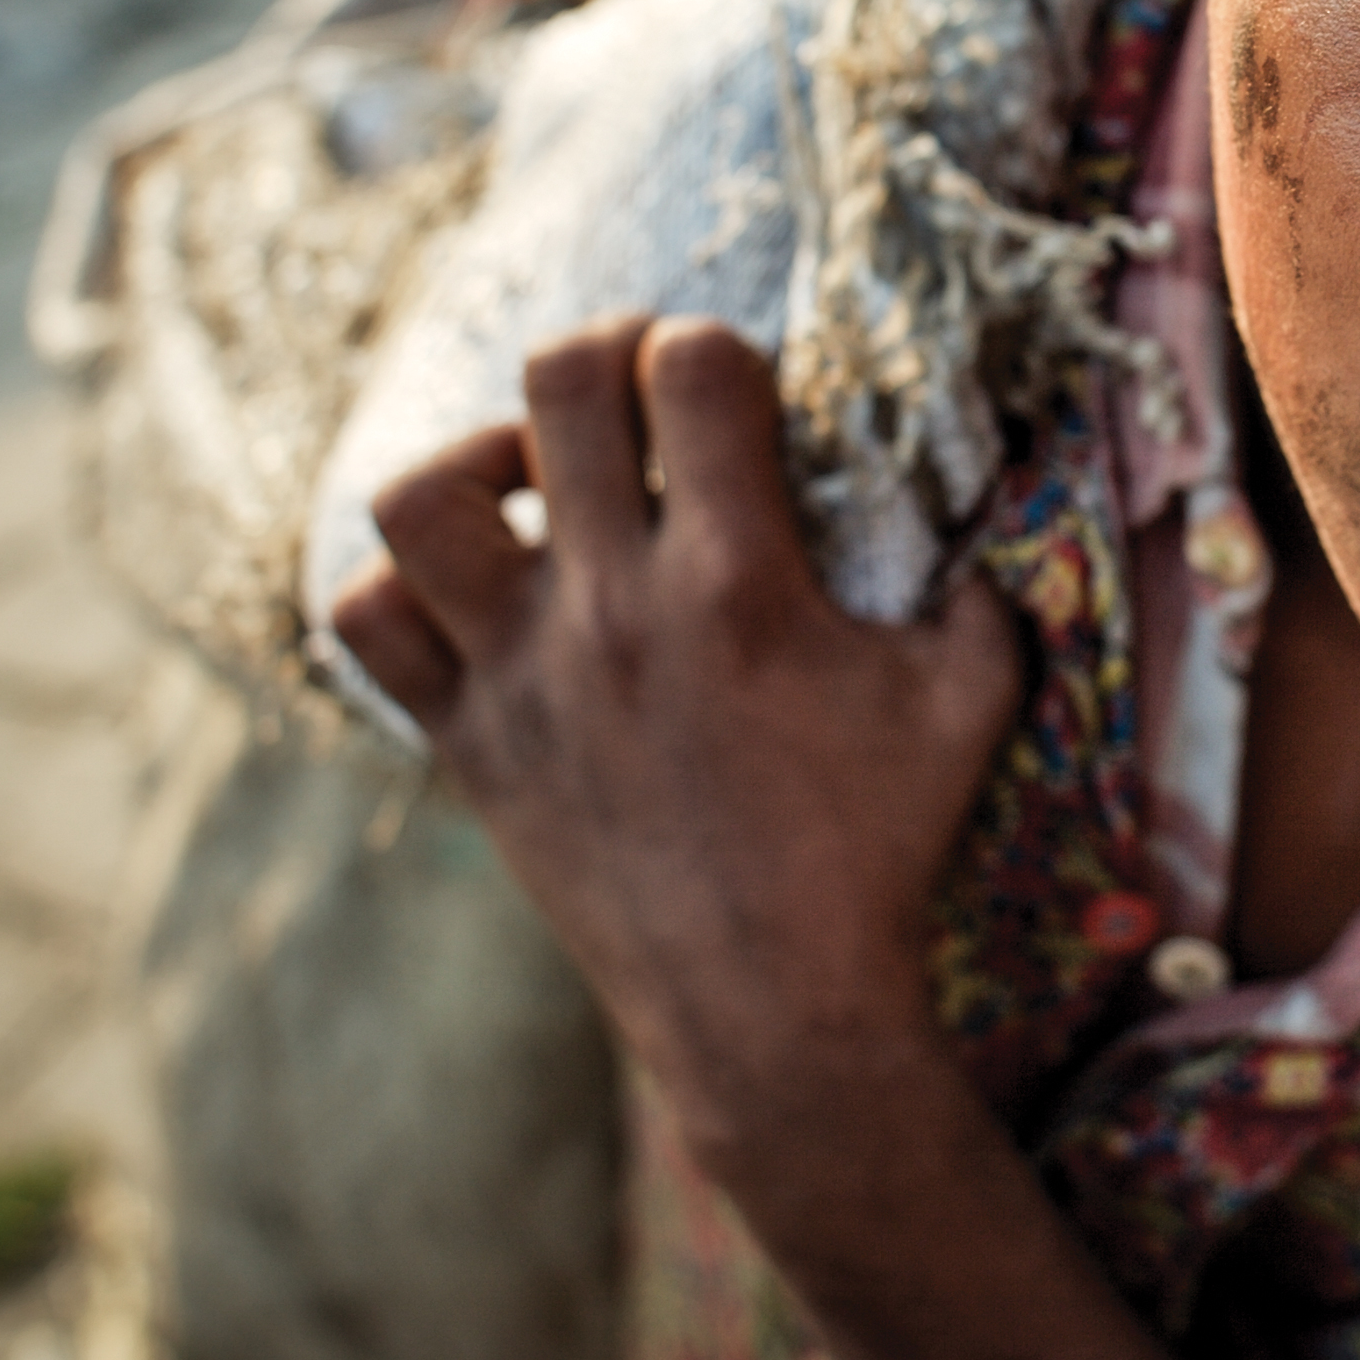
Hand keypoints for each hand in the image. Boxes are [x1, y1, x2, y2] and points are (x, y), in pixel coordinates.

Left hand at [330, 312, 1021, 1175]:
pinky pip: (372, 625)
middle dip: (605, 352)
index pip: (695, 370)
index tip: (734, 388)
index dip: (717, 346)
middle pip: (559, 386)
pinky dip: (407, 589)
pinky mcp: (468, 744)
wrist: (773, 1013)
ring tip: (537, 489)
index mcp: (740, 583)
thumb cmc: (880, 849)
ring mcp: (524, 677)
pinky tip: (482, 595)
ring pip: (423, 498)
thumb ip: (987, 595)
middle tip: (636, 390)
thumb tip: (987, 526)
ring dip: (478, 461)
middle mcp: (615, 611)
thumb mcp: (969, 704)